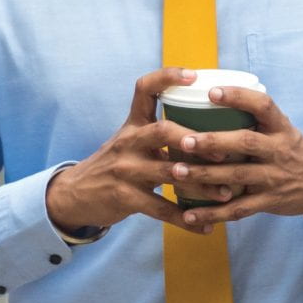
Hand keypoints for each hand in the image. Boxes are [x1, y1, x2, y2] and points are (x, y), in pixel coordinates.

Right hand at [44, 69, 213, 233]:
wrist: (75, 193)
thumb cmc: (116, 163)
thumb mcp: (130, 140)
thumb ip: (159, 130)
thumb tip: (210, 124)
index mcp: (133, 123)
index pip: (145, 89)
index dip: (168, 77)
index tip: (194, 75)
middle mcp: (129, 141)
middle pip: (163, 131)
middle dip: (195, 140)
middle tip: (225, 152)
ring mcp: (125, 169)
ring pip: (168, 173)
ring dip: (201, 184)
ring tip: (226, 193)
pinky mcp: (124, 197)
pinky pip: (160, 208)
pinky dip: (185, 219)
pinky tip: (205, 227)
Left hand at [155, 83, 302, 228]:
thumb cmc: (294, 151)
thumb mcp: (283, 130)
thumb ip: (255, 121)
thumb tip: (210, 101)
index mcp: (281, 128)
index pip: (263, 106)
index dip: (238, 97)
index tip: (212, 92)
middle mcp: (279, 151)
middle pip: (246, 142)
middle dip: (213, 141)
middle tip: (185, 140)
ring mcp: (274, 178)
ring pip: (237, 176)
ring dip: (204, 176)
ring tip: (176, 172)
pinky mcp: (269, 202)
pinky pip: (238, 209)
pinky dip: (212, 213)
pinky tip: (189, 214)